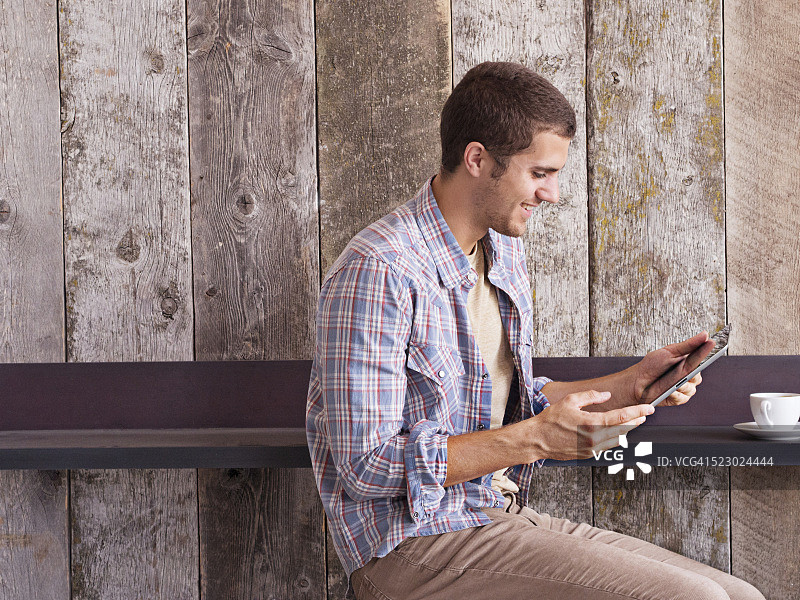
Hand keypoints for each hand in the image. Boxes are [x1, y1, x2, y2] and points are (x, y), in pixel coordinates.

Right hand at [529, 389, 653, 460]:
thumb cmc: (551, 420)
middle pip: (624, 430)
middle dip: (636, 420)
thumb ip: (591, 396)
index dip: (637, 412)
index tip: (648, 408)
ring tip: (634, 421)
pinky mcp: (589, 455)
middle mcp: (594, 439)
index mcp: (591, 424)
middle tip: (645, 414)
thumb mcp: (570, 401)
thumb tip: (607, 395)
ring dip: (628, 430)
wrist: (538, 440)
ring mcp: (592, 449)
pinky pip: (608, 446)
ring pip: (618, 439)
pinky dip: (616, 437)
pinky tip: (618, 431)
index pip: (621, 417)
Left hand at [634, 331, 714, 406]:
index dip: (707, 352)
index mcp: (687, 362)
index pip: (702, 358)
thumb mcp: (669, 352)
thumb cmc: (652, 365)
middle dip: (689, 373)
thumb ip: (689, 345)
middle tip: (682, 370)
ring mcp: (684, 387)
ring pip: (691, 388)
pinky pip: (683, 397)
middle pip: (698, 376)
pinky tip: (668, 391)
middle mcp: (688, 375)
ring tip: (670, 381)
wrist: (637, 382)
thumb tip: (705, 335)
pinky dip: (675, 394)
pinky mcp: (679, 398)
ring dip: (680, 384)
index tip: (712, 343)